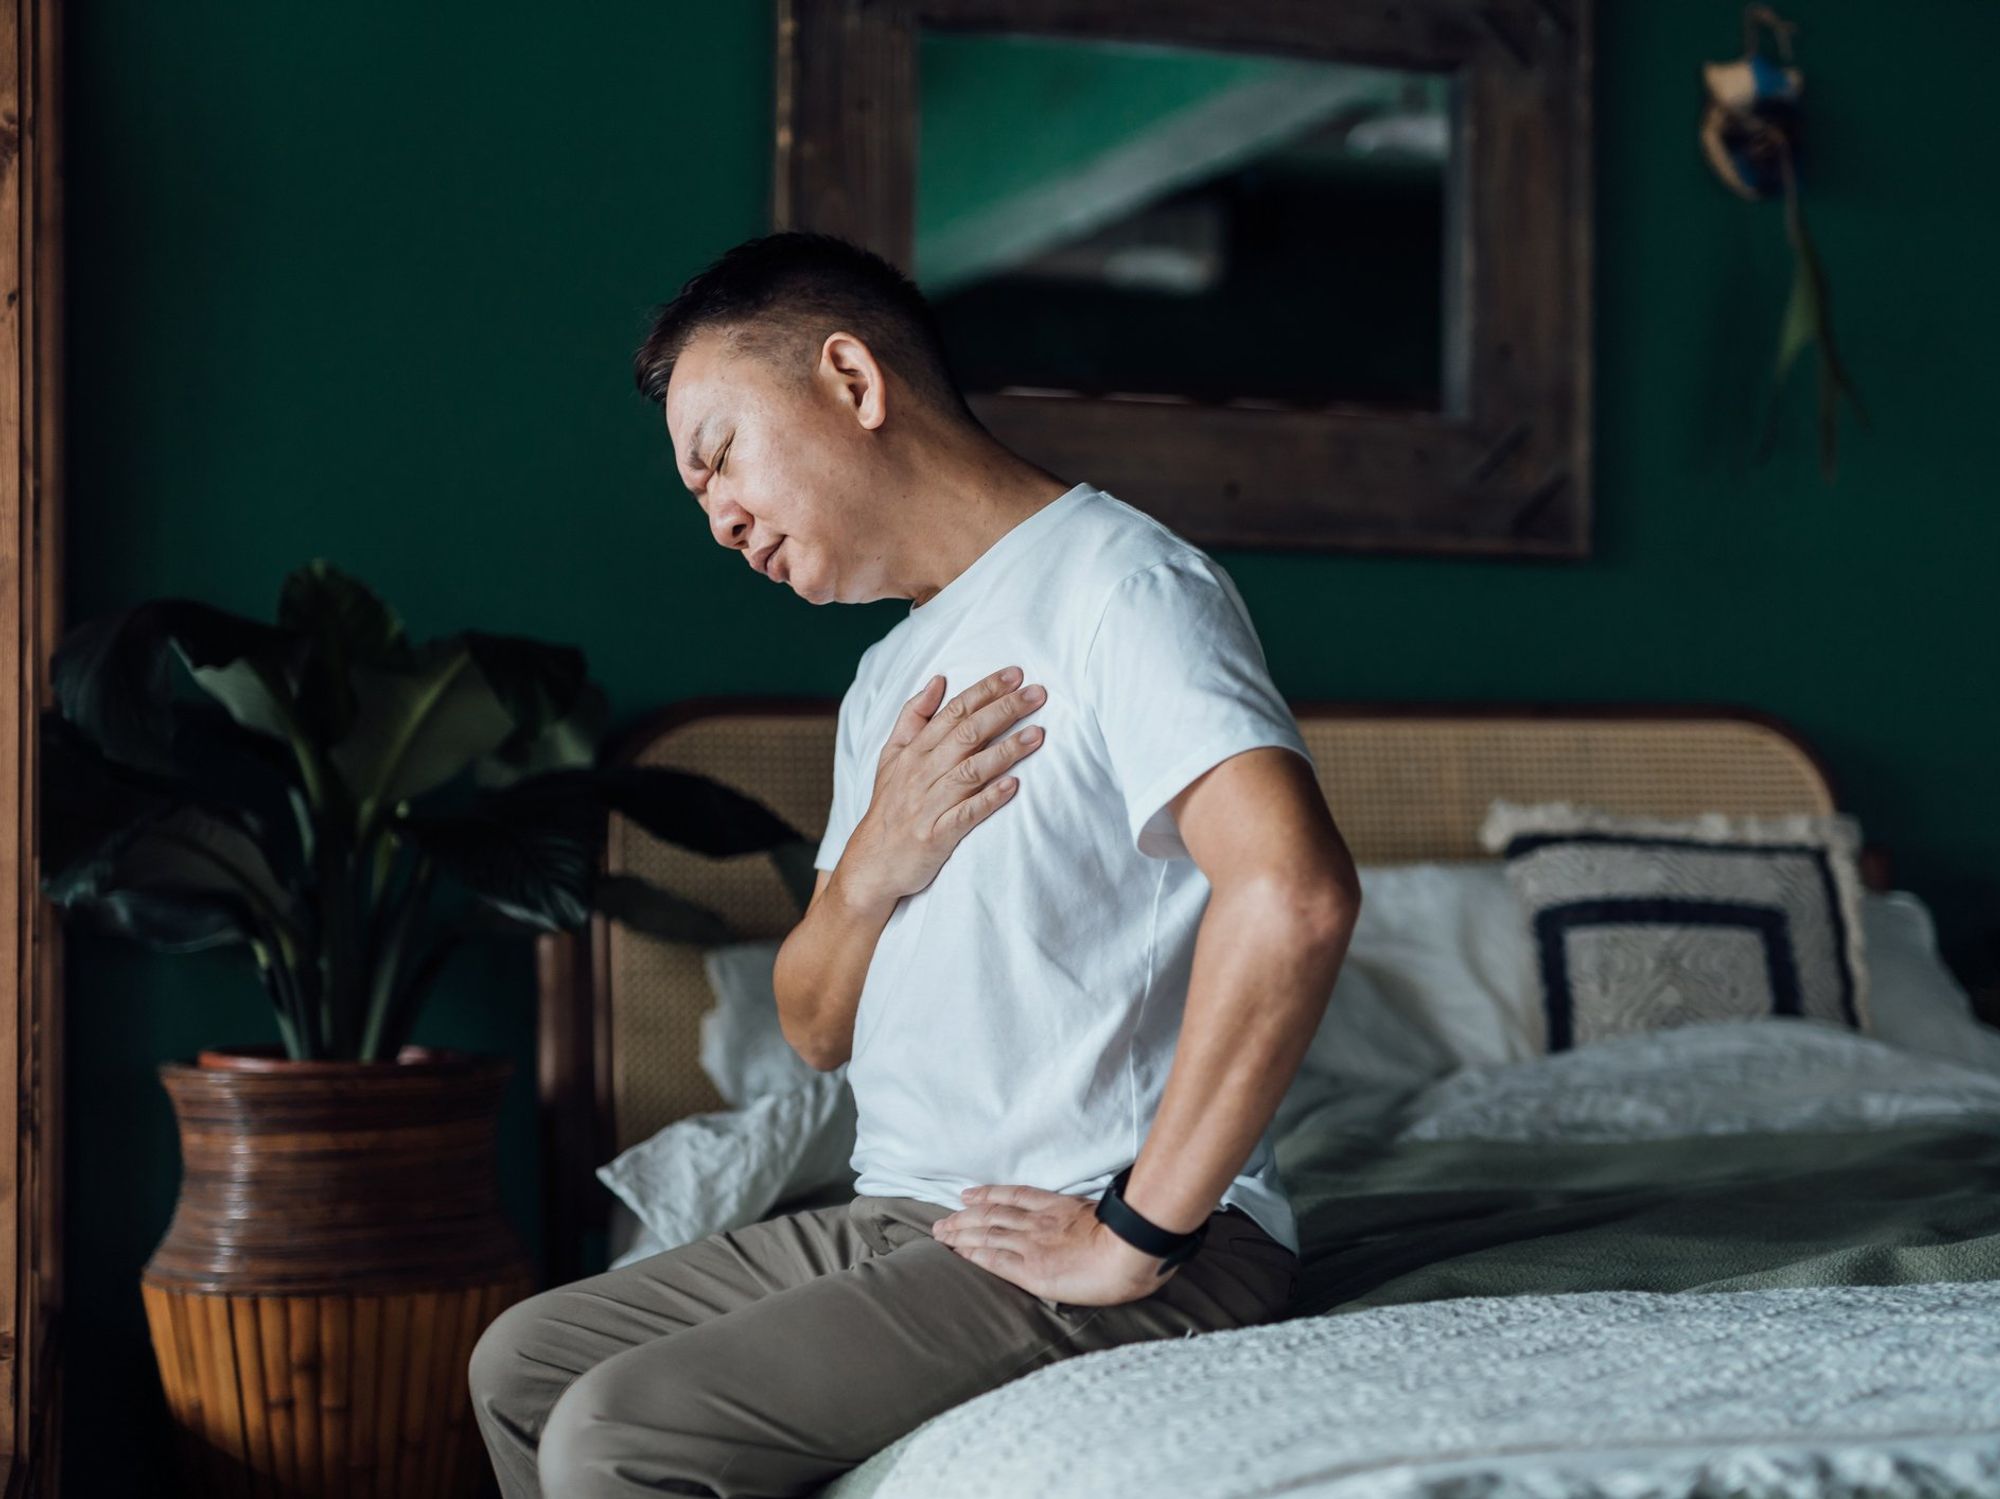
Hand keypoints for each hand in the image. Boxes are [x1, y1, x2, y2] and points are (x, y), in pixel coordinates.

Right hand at [844, 666, 1046, 904]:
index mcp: (915, 751)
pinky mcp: (937, 835)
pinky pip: (966, 814)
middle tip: (1038, 694)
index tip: (1015, 674)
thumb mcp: (891, 756)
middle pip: (967, 734)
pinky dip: (989, 799)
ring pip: (971, 771)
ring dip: (1006, 751)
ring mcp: (929, 805)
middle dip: (1004, 710)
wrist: (872, 863)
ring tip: (1038, 735)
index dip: (985, 690)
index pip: (954, 711)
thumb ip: (913, 717)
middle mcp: (922, 773)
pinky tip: (1014, 786)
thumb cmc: (889, 806)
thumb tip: (937, 680)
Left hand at [928, 1183, 1178, 1307]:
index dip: (987, 1195)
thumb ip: (1086, 1216)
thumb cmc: (1128, 1237)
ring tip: (941, 1234)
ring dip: (961, 1233)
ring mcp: (1032, 1244)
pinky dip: (974, 1254)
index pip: (1013, 1197)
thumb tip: (1085, 1219)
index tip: (967, 1195)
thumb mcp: (1104, 1215)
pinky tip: (959, 1253)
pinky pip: (995, 1259)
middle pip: (992, 1214)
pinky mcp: (1030, 1269)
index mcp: (1057, 1207)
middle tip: (942, 1220)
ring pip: (987, 1234)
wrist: (1128, 1252)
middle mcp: (1038, 1222)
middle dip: (964, 1217)